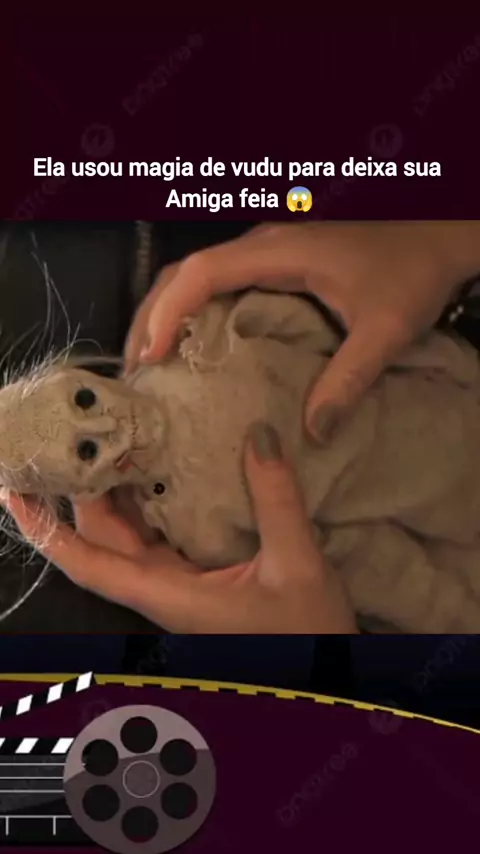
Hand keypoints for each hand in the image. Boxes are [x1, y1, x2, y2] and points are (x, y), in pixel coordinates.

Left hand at [0, 424, 356, 633]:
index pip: (88, 564)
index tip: (15, 492)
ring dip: (111, 495)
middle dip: (80, 492)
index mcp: (169, 595)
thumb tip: (258, 435)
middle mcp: (161, 591)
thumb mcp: (297, 566)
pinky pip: (155, 538)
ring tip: (110, 442)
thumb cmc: (308, 634)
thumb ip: (276, 501)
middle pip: (101, 541)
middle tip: (78, 437)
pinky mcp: (195, 580)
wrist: (326, 675)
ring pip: (126, 539)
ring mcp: (177, 586)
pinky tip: (156, 469)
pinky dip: (146, 502)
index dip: (46, 531)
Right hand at [124, 221, 479, 440]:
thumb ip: (349, 379)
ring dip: (165, 313)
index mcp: (280, 251)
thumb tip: (312, 433)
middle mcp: (263, 245)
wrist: (437, 237)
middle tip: (136, 370)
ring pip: (195, 275)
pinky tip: (190, 349)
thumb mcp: (385, 330)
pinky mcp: (273, 262)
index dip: (168, 312)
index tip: (151, 356)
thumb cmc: (412, 273)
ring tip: (150, 363)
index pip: (203, 272)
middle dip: (151, 316)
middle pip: (184, 272)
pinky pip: (216, 283)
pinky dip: (190, 312)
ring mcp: (266, 251)